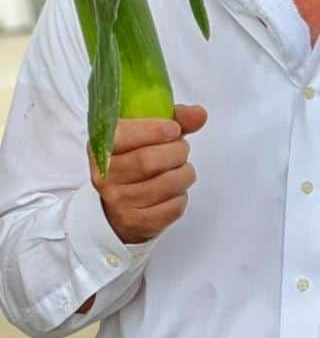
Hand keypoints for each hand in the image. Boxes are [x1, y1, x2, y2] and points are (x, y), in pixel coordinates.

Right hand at [90, 104, 206, 244]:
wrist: (120, 205)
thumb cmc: (138, 160)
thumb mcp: (151, 133)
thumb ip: (176, 119)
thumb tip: (199, 114)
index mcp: (102, 147)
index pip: (122, 136)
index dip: (152, 130)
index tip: (173, 129)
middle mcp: (105, 176)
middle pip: (148, 160)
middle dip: (176, 151)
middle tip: (181, 149)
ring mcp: (118, 202)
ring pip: (166, 184)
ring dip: (184, 173)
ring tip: (180, 169)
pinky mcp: (136, 223)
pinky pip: (173, 207)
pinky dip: (182, 196)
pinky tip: (173, 191)